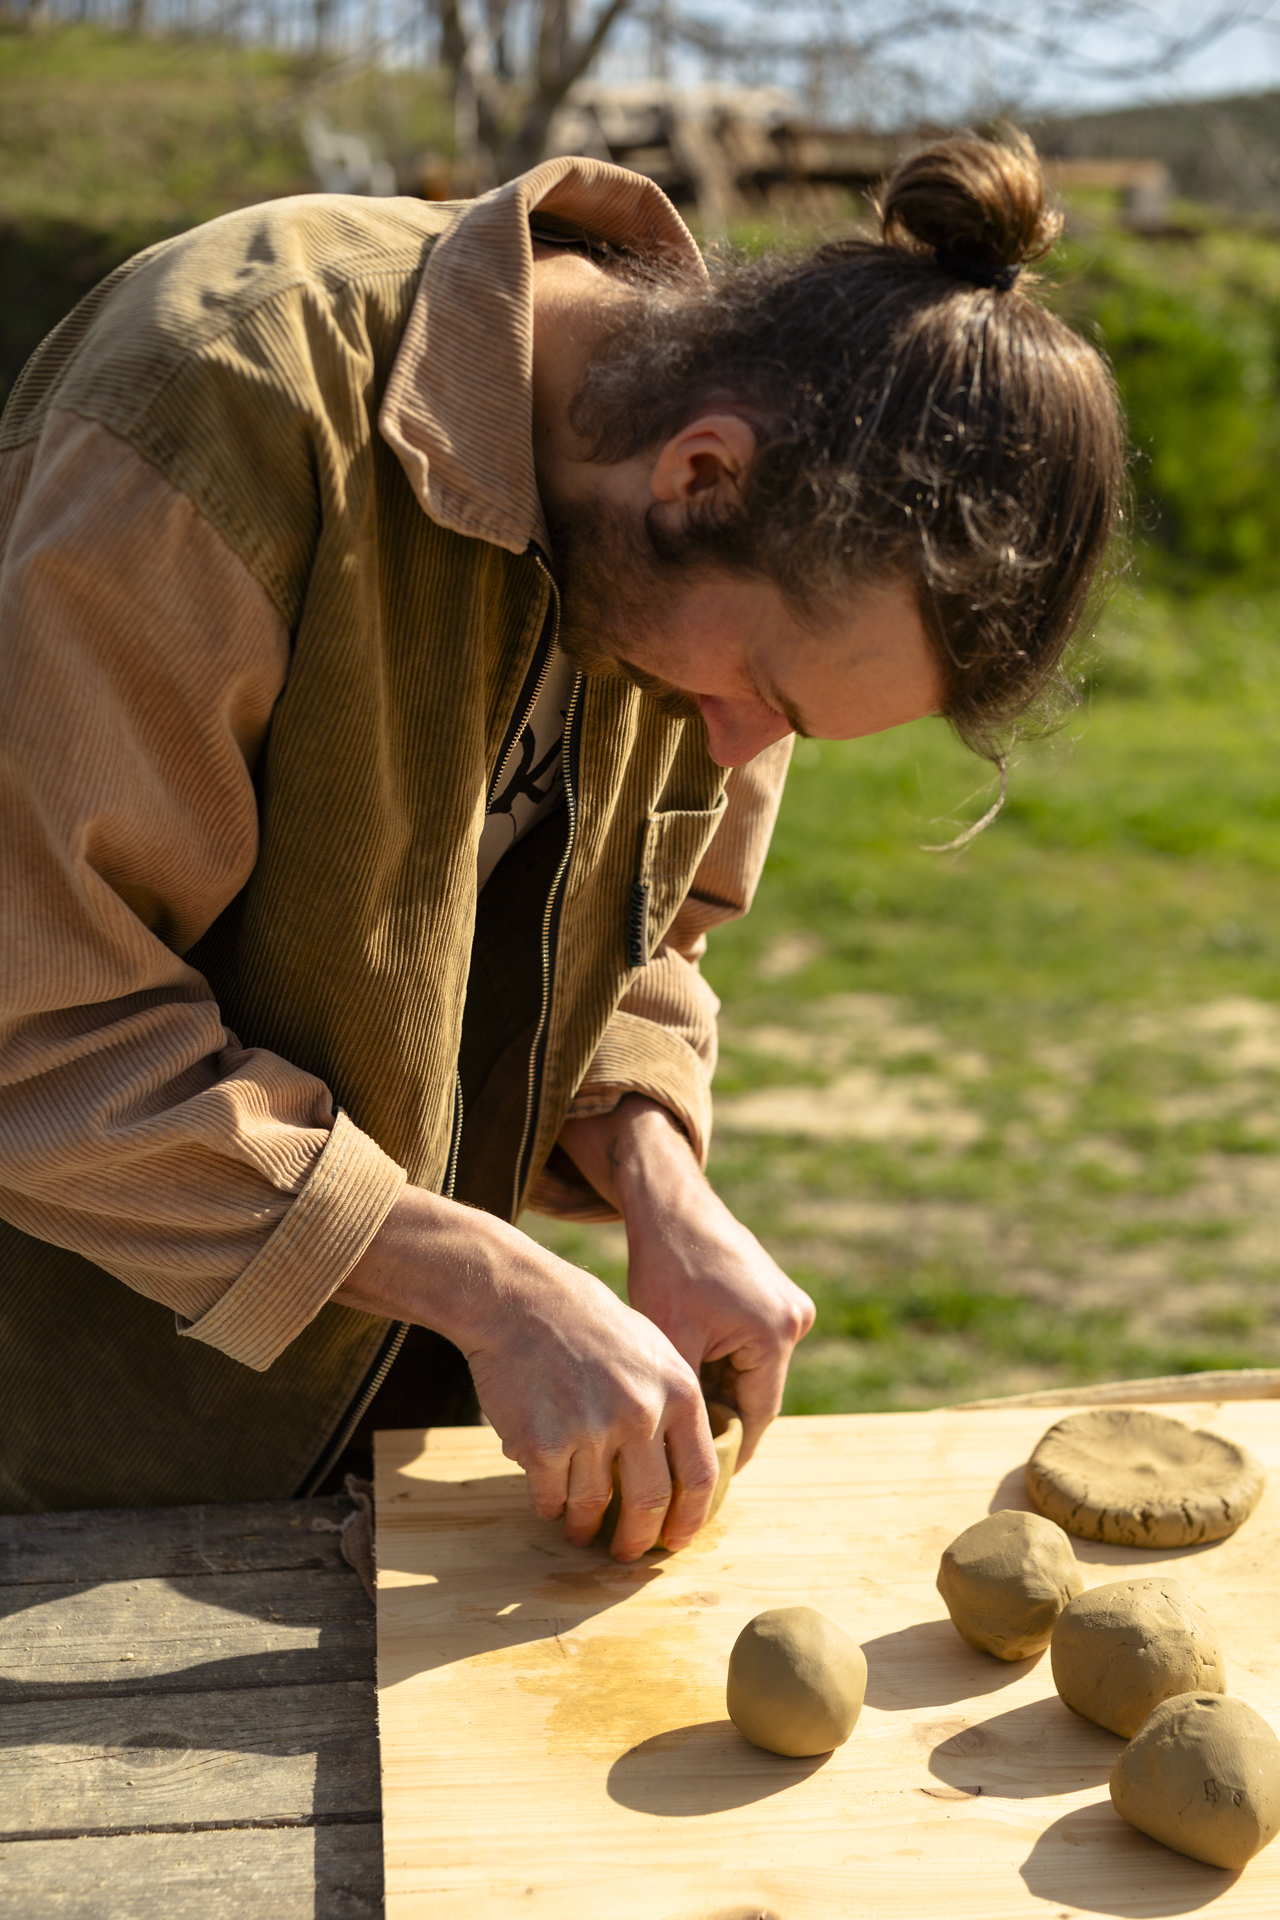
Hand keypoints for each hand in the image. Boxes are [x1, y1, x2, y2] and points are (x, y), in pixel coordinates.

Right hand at [334, 1188, 717, 1560]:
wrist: (519, 1299)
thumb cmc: (586, 1321)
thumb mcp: (651, 1348)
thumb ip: (672, 1402)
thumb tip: (683, 1466)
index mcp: (677, 1390)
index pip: (700, 1474)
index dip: (691, 1517)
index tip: (677, 1539)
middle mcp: (641, 1413)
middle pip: (651, 1502)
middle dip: (639, 1540)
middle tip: (628, 1553)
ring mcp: (591, 1430)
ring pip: (593, 1506)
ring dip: (586, 1527)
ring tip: (579, 1529)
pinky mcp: (543, 1444)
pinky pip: (549, 1498)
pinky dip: (548, 1506)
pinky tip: (547, 1499)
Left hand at [558, 1098, 814, 1463]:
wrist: (670, 1203)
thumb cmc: (666, 1267)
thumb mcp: (670, 1341)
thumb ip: (685, 1401)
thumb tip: (674, 1461)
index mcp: (777, 1333)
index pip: (755, 1418)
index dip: (725, 1453)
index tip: (695, 1483)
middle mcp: (794, 1318)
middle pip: (754, 1394)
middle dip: (717, 1420)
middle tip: (677, 1453)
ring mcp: (787, 1303)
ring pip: (748, 1371)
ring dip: (715, 1388)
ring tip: (675, 1410)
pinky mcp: (771, 1292)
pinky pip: (746, 1344)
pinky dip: (718, 1359)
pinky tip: (683, 1367)